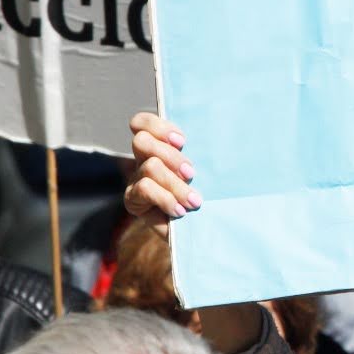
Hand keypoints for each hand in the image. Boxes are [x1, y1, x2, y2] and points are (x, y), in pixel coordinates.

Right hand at [125, 112, 201, 239]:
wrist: (202, 230)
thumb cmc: (209, 196)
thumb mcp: (209, 172)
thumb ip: (204, 153)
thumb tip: (220, 134)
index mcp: (160, 146)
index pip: (142, 123)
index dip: (158, 127)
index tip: (182, 141)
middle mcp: (144, 159)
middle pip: (141, 140)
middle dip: (170, 155)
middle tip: (191, 173)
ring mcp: (137, 179)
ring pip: (150, 166)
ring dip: (175, 183)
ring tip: (194, 200)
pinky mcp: (133, 200)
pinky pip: (144, 189)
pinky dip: (165, 198)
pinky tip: (180, 210)